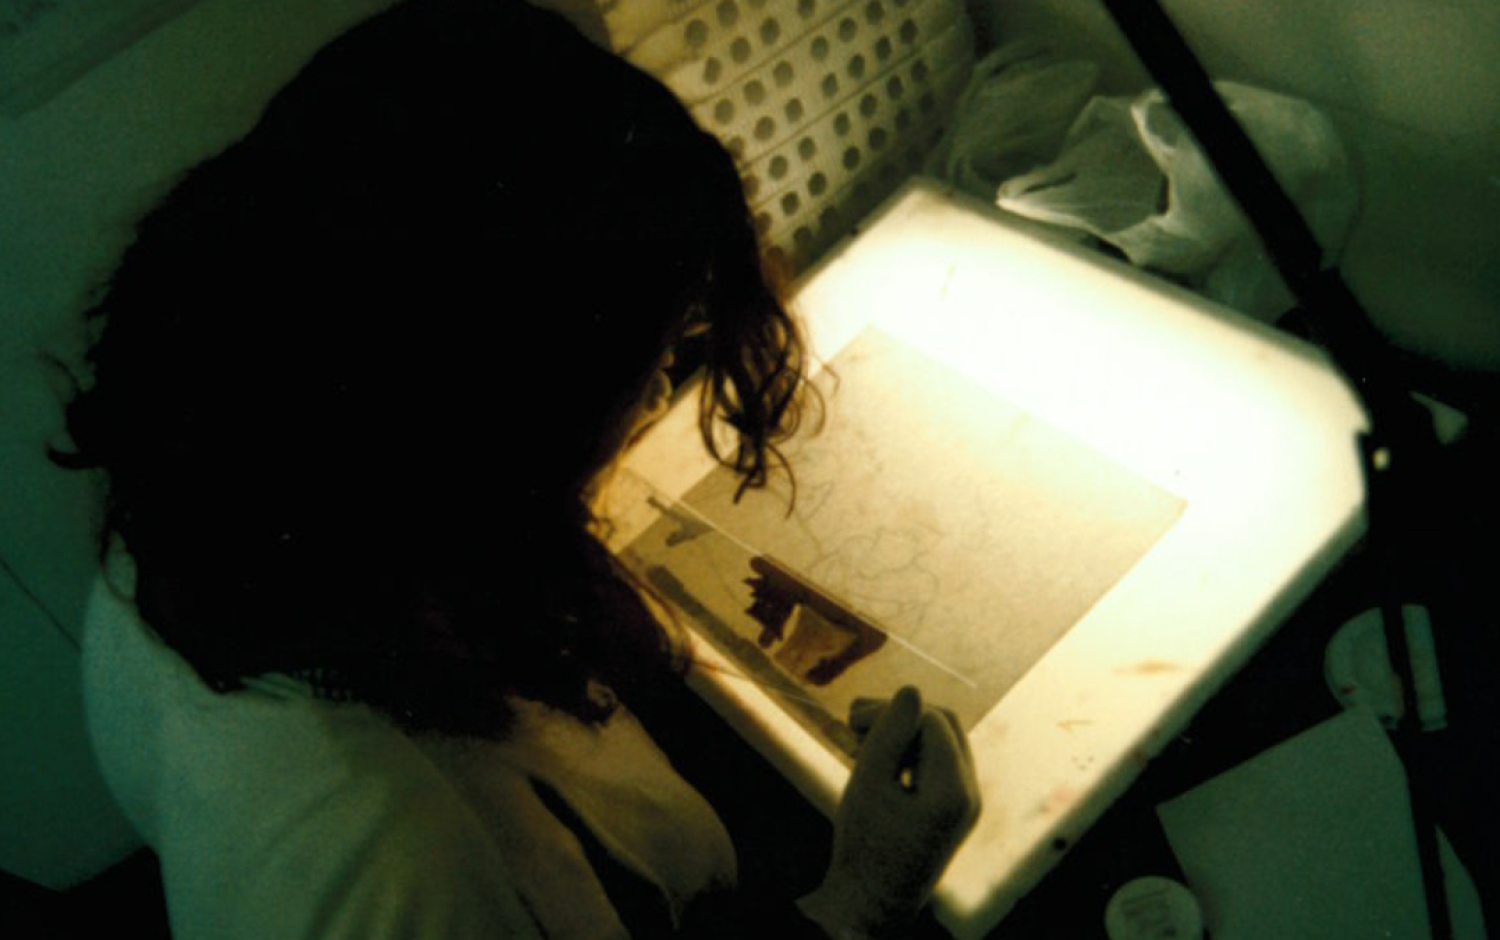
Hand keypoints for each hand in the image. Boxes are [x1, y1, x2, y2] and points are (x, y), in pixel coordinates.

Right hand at [798, 687, 980, 938]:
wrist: (871, 906)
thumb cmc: (863, 846)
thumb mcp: (868, 783)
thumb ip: (889, 733)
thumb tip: (911, 688)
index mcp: (953, 790)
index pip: (931, 721)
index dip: (891, 711)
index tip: (850, 719)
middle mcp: (969, 795)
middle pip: (944, 726)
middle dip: (901, 716)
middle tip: (853, 719)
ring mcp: (965, 805)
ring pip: (940, 743)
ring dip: (903, 733)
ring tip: (857, 736)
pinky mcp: (953, 813)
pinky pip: (937, 765)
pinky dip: (908, 754)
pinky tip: (874, 759)